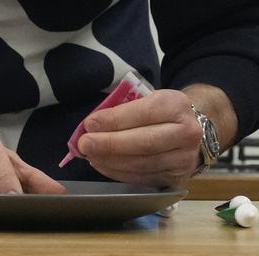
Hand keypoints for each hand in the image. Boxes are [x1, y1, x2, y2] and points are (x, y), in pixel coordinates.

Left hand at [76, 88, 201, 188]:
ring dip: (111, 161)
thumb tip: (91, 126)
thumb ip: (121, 109)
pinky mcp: (178, 179)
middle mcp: (186, 134)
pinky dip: (119, 173)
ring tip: (90, 155)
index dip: (113, 120)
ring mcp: (185, 160)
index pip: (142, 114)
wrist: (192, 130)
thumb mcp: (145, 98)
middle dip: (109, 144)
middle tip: (84, 145)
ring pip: (142, 164)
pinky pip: (144, 178)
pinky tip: (103, 165)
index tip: (89, 124)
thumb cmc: (159, 111)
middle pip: (144, 143)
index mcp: (176, 106)